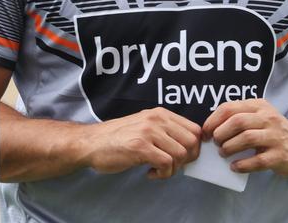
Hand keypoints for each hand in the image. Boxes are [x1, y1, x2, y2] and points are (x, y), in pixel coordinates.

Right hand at [82, 107, 200, 179]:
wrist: (92, 142)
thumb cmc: (119, 138)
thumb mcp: (145, 126)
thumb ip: (165, 131)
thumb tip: (189, 146)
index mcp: (160, 113)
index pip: (195, 129)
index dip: (194, 147)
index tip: (183, 157)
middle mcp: (156, 119)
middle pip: (192, 142)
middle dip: (186, 159)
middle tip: (171, 165)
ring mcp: (148, 131)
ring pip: (181, 154)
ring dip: (173, 169)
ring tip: (157, 169)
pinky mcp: (140, 146)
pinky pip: (167, 164)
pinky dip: (162, 174)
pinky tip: (149, 172)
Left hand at [201, 99, 287, 175]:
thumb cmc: (272, 130)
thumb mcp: (258, 115)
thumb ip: (238, 116)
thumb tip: (210, 127)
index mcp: (258, 105)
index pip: (230, 108)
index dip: (213, 120)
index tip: (205, 131)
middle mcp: (268, 118)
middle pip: (238, 122)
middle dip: (221, 133)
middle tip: (215, 142)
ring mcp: (276, 136)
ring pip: (247, 138)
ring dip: (230, 147)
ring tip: (223, 153)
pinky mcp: (281, 155)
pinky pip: (258, 160)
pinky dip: (243, 164)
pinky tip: (234, 167)